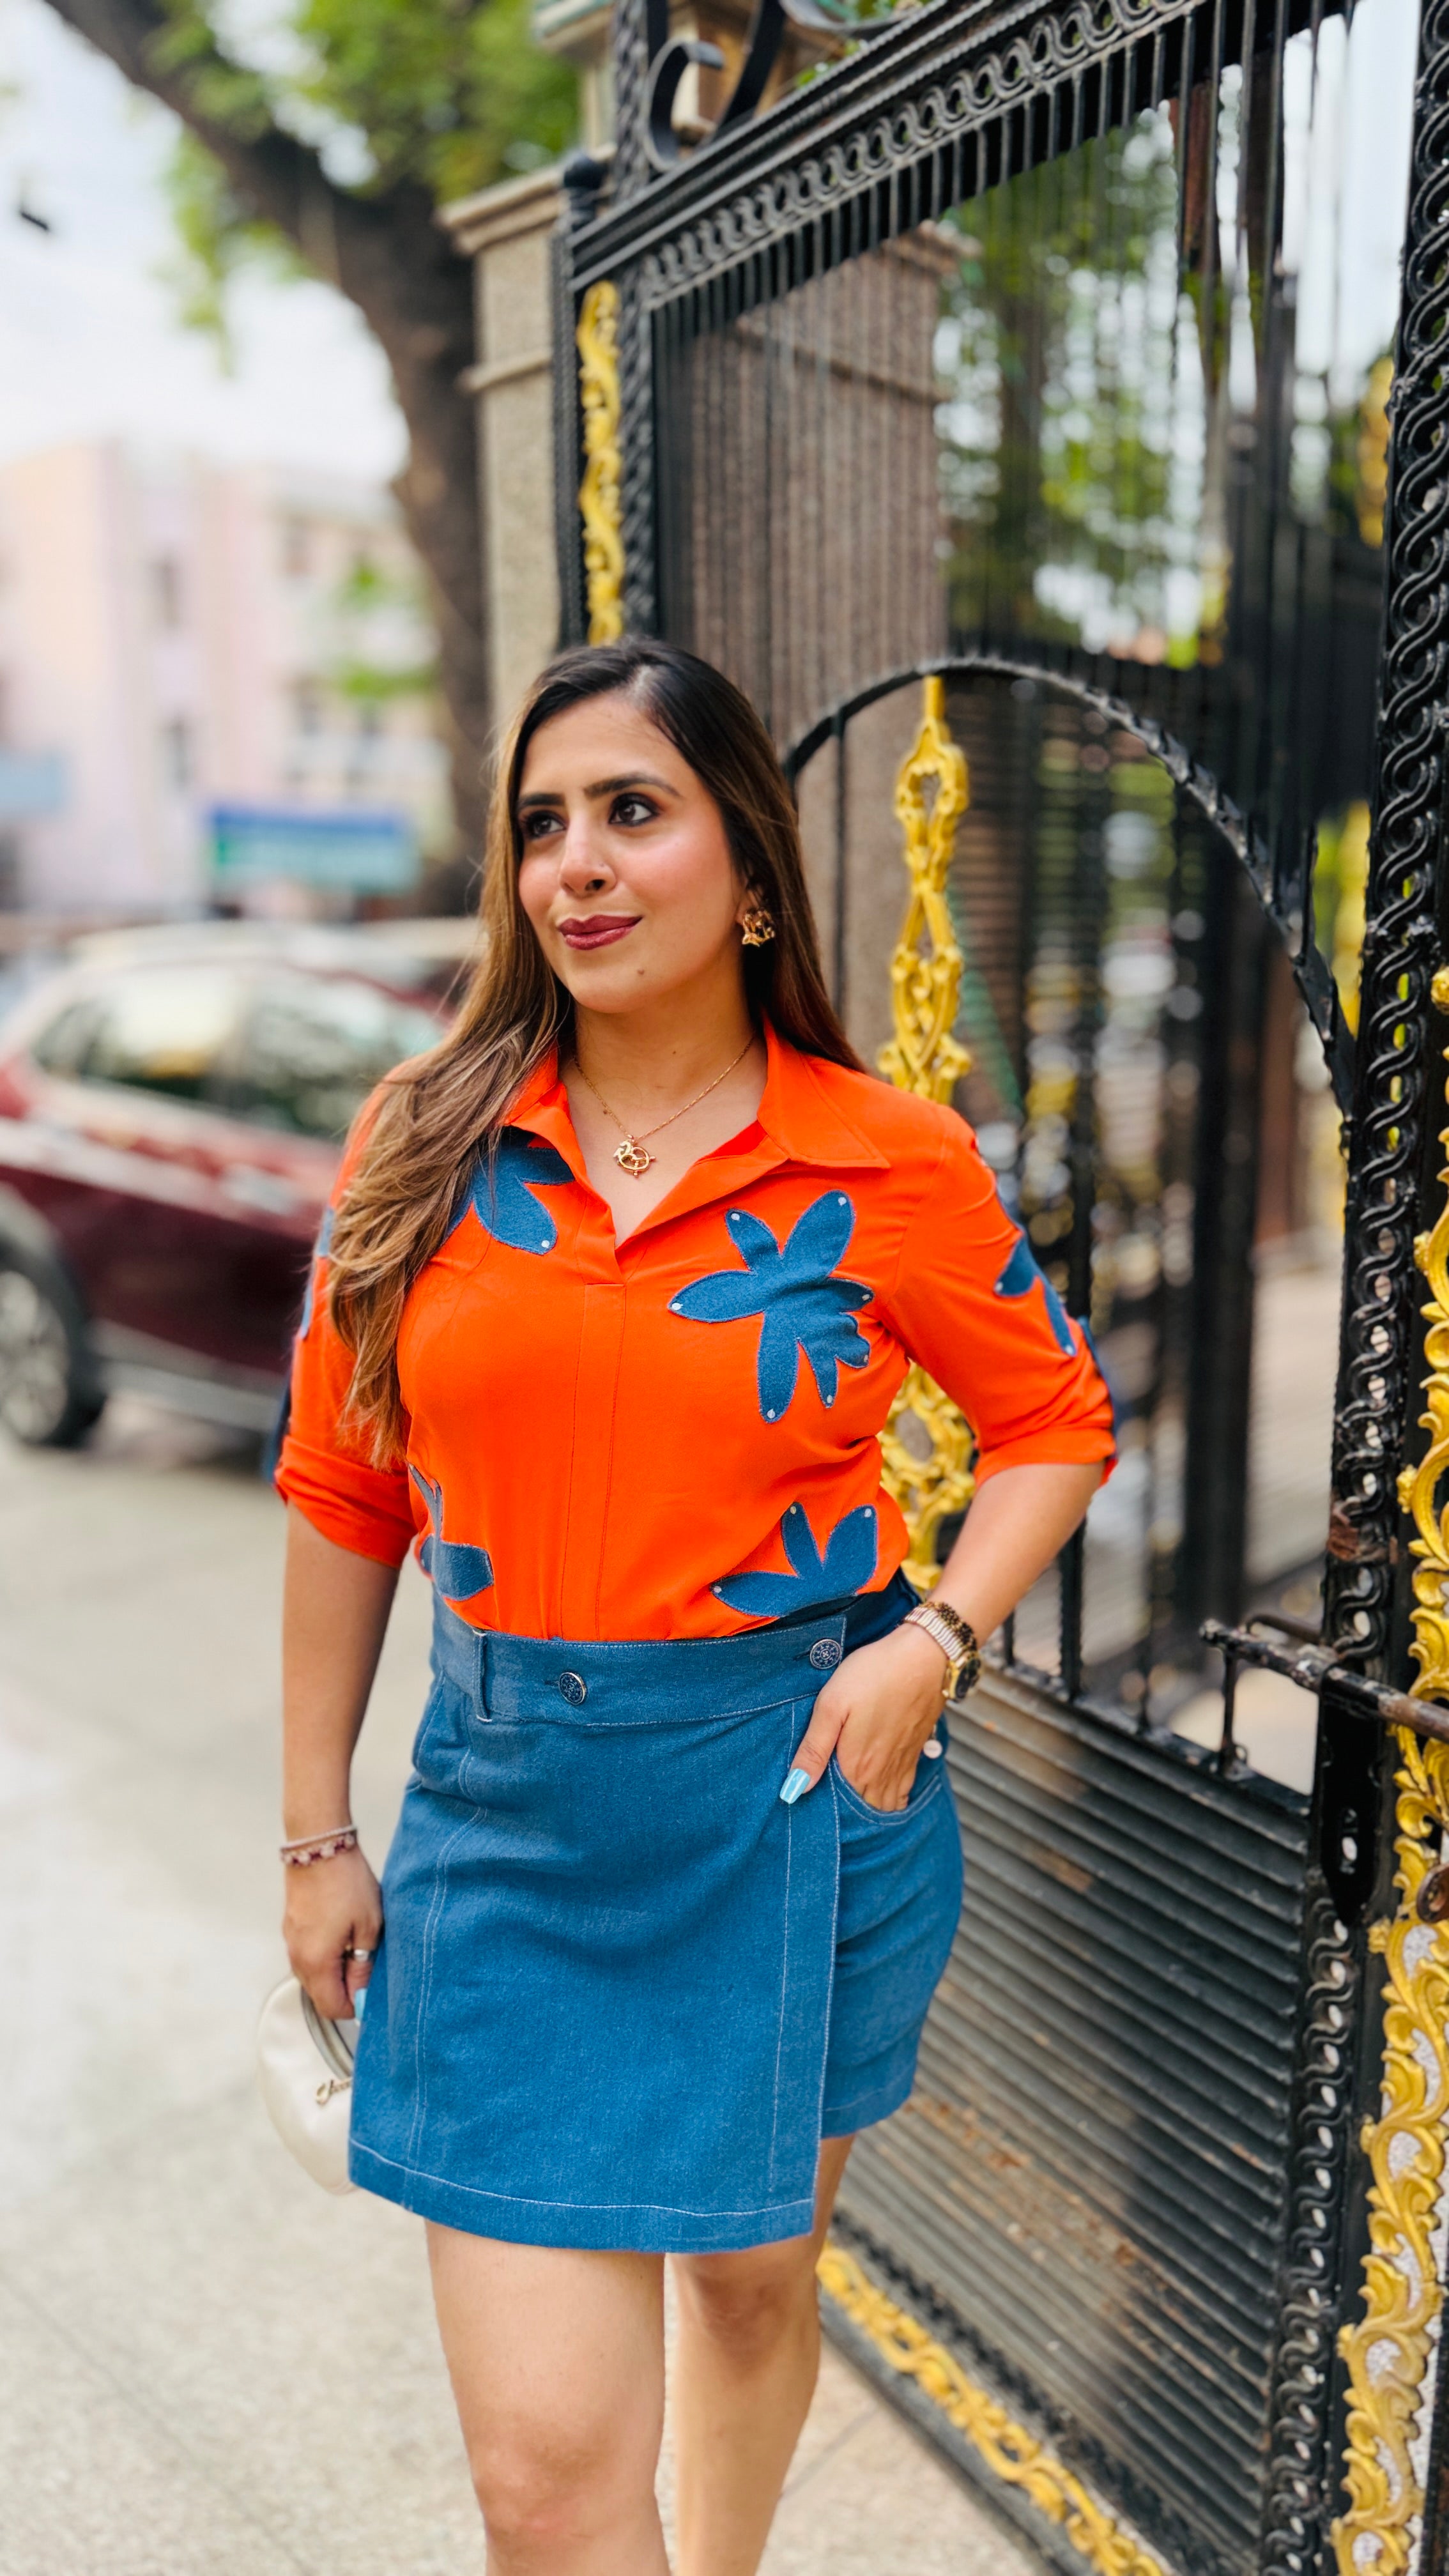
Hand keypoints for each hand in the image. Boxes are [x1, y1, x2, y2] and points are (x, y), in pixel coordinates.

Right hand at [283, 1844, 382, 2019]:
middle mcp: (297, 1958)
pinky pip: (308, 1956)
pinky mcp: (292, 1928)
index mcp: (316, 1964)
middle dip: (345, 1989)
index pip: (333, 2008)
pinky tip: (343, 1932)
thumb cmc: (346, 1883)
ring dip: (336, 1971)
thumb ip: (364, 1966)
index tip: (373, 1990)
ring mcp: (291, 1942)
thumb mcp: (369, 1926)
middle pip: (321, 1994)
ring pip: (314, 1975)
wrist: (319, 1847)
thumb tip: (362, 1993)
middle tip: (368, 1964)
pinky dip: (325, 1955)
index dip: (355, 2006)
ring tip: (357, 1944)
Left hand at [782, 1624, 947, 1812]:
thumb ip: (814, 1749)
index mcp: (857, 1767)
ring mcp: (901, 1765)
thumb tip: (794, 1789)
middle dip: (847, 1812)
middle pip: (862, 1809)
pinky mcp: (915, 1753)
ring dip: (869, 1807)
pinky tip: (880, 1790)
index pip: (839, 1807)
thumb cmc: (873, 1674)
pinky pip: (904, 1792)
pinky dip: (892, 1799)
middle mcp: (881, 1774)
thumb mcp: (832, 1705)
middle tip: (828, 1801)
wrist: (923, 1656)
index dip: (823, 1807)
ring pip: (885, 1805)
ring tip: (851, 1799)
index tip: (809, 1801)